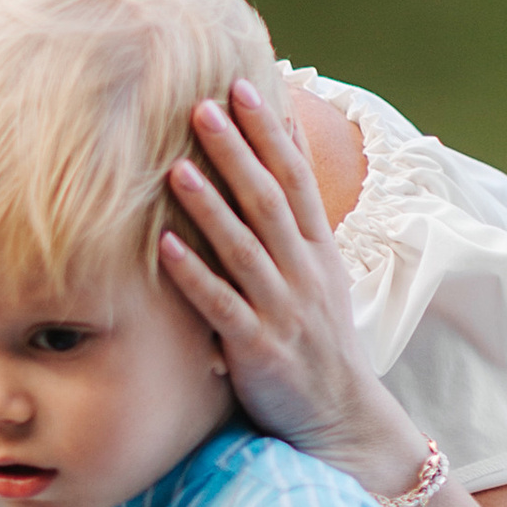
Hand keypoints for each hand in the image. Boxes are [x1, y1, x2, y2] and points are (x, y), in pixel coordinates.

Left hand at [159, 78, 421, 490]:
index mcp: (317, 252)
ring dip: (210, 205)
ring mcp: (283, 310)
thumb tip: (268, 178)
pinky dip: (194, 274)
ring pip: (245, 247)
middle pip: (270, 200)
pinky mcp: (258, 349)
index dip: (270, 133)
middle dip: (238, 151)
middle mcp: (303, 273)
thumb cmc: (315, 346)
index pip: (296, 179)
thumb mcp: (316, 281)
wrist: (341, 419)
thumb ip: (291, 233)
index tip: (245, 87)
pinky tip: (165, 246)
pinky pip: (221, 306)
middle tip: (204, 104)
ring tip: (177, 165)